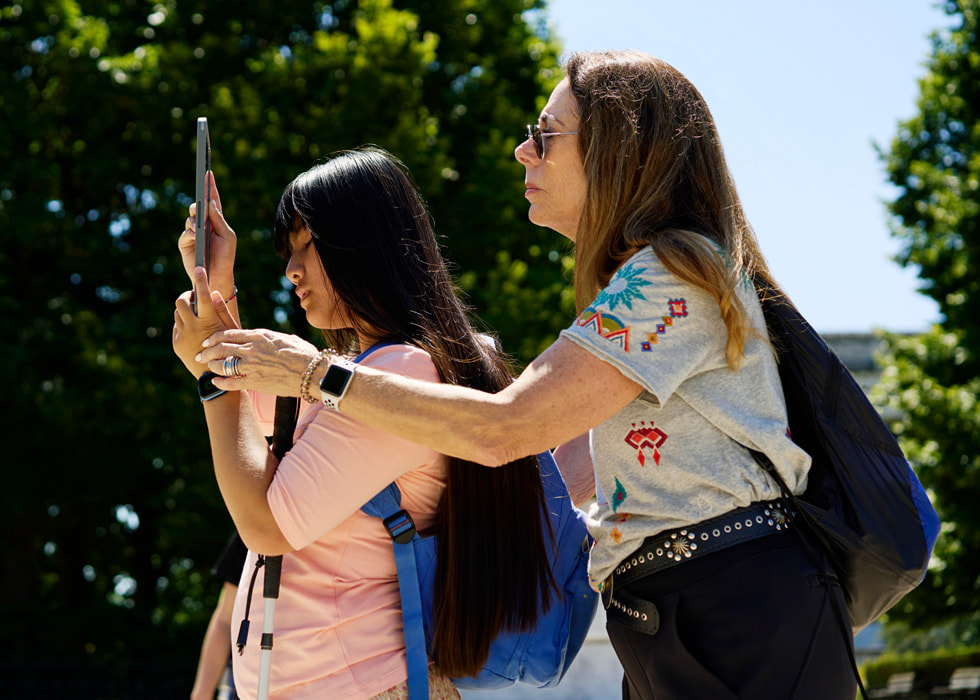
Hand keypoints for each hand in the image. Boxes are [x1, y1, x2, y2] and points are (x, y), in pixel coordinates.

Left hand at [173, 267, 239, 376]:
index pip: (203, 296)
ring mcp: (182, 336)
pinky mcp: (176, 343)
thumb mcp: (230, 330)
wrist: (212, 375)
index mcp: (208, 322)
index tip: (200, 268)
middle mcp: (193, 327)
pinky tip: (195, 334)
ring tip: (197, 319)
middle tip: (194, 298)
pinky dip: (184, 325)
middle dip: (187, 296)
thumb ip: (221, 310)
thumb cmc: (228, 351)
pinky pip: (177, 327)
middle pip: (181, 301)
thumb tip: (214, 292)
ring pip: (177, 313)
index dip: (201, 280)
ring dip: (186, 311)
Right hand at [178, 172, 236, 299]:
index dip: (210, 186)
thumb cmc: (225, 256)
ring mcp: (194, 232)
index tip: (208, 172)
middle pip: (198, 206)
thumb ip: (219, 219)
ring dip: (195, 221)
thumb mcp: (227, 236)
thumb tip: (210, 202)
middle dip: (199, 203)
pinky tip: (195, 235)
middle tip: (201, 204)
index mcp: (216, 220)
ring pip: (190, 218)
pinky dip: (190, 232)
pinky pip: (185, 233)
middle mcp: (204, 224)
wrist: (217, 275)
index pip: (213, 200)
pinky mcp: (186, 242)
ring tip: (200, 227)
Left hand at [196, 327, 319, 397]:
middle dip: (207, 350)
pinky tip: (215, 381)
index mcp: (259, 336)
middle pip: (221, 347)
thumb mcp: (287, 338)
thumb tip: (271, 337)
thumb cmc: (304, 354)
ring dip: (212, 365)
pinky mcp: (255, 382)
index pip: (229, 333)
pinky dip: (220, 382)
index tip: (208, 340)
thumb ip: (272, 337)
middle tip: (200, 353)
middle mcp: (252, 349)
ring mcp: (252, 366)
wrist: (313, 373)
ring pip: (222, 364)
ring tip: (207, 366)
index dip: (215, 336)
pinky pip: (230, 382)